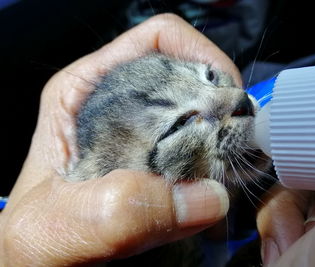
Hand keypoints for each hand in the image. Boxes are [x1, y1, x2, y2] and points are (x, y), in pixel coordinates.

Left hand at [0, 14, 240, 265]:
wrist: (41, 264)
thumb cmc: (32, 242)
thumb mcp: (54, 225)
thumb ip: (114, 211)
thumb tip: (205, 197)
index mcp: (86, 90)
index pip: (158, 40)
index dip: (203, 57)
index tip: (230, 100)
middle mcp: (120, 104)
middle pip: (188, 77)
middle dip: (221, 104)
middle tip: (238, 144)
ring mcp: (145, 135)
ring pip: (201, 116)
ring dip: (224, 139)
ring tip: (234, 170)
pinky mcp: (161, 165)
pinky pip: (203, 152)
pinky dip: (219, 166)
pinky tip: (220, 190)